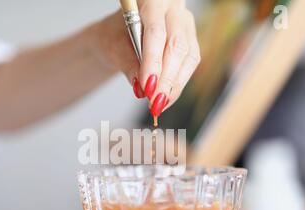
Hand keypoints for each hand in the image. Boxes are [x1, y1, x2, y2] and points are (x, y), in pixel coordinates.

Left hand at [95, 0, 200, 117]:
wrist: (119, 34)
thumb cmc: (115, 35)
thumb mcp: (113, 46)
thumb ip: (127, 63)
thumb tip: (141, 87)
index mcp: (152, 1)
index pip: (156, 33)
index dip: (153, 62)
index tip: (147, 87)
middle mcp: (173, 10)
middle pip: (177, 46)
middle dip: (166, 79)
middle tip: (154, 103)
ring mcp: (185, 25)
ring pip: (188, 58)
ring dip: (174, 86)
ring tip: (158, 105)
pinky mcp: (191, 42)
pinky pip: (189, 66)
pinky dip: (177, 85)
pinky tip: (166, 98)